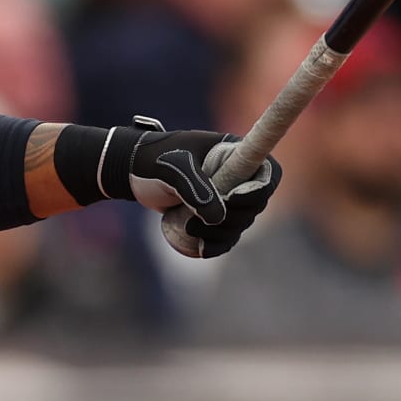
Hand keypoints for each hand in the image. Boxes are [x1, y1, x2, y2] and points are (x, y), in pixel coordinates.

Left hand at [117, 120, 280, 258]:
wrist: (132, 172)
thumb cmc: (152, 161)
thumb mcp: (173, 170)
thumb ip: (196, 190)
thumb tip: (219, 218)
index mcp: (236, 153)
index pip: (268, 173)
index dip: (260, 190)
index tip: (233, 198)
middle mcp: (238, 175)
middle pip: (256, 205)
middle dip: (232, 217)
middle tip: (201, 219)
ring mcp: (228, 196)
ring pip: (240, 224)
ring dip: (220, 233)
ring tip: (189, 228)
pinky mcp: (215, 215)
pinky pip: (227, 236)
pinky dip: (216, 244)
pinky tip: (200, 247)